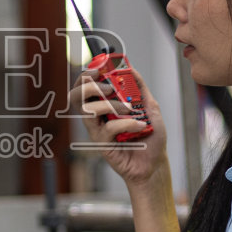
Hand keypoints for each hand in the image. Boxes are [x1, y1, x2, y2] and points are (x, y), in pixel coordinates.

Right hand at [70, 66, 167, 184]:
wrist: (155, 163)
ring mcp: (98, 131)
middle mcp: (97, 117)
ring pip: (89, 110)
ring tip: (130, 108)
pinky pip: (109, 128)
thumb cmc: (150, 137)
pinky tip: (140, 125)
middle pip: (77, 97)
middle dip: (89, 86)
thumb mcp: (150, 107)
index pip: (85, 86)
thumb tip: (131, 69)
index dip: (86, 75)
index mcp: (104, 105)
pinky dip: (126, 123)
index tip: (98, 68)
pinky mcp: (102, 144)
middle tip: (107, 86)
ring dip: (109, 104)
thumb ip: (140, 88)